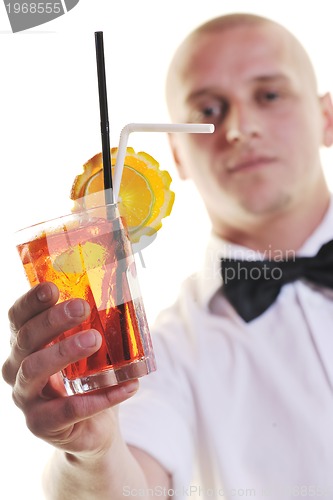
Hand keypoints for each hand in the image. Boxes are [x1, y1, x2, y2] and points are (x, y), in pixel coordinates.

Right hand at [2, 282, 138, 457]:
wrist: (93, 427)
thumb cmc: (87, 378)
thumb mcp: (87, 348)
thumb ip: (95, 324)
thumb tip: (123, 293)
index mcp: (25, 344)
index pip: (19, 318)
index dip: (31, 301)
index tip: (51, 288)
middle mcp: (17, 368)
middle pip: (25, 338)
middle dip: (52, 320)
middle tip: (82, 308)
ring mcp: (26, 398)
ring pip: (34, 369)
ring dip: (64, 351)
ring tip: (95, 339)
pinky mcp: (41, 424)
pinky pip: (68, 410)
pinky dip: (100, 398)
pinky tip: (128, 386)